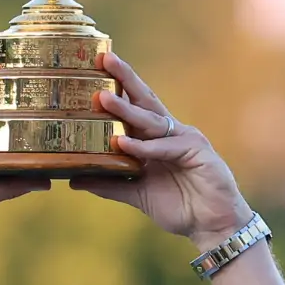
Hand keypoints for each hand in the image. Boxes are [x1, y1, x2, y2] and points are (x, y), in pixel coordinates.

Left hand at [80, 53, 253, 248]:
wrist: (211, 226)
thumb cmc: (179, 207)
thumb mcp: (136, 194)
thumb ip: (108, 184)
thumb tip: (73, 180)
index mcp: (156, 139)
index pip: (134, 107)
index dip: (118, 87)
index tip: (95, 68)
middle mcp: (170, 133)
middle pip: (144, 101)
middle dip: (124, 78)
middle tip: (103, 58)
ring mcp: (185, 139)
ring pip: (151, 121)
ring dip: (126, 111)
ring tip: (102, 99)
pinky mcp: (197, 152)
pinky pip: (165, 147)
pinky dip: (145, 147)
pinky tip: (124, 144)